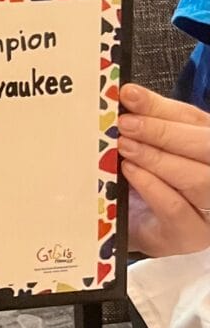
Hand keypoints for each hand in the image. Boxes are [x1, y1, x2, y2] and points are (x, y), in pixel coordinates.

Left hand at [118, 83, 209, 256]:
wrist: (135, 219)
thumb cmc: (149, 174)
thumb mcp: (152, 141)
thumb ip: (148, 116)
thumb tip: (129, 93)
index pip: (197, 123)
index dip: (162, 108)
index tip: (129, 96)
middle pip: (205, 149)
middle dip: (162, 132)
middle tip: (125, 124)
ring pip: (197, 180)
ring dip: (156, 159)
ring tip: (125, 147)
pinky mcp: (190, 234)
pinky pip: (176, 208)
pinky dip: (151, 186)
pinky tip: (130, 172)